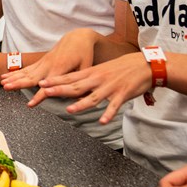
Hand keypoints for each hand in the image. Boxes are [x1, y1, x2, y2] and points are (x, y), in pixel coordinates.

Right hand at [1, 29, 97, 91]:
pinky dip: (15, 73)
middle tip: (6, 88)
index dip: (39, 96)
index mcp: (60, 68)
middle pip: (31, 77)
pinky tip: (5, 76)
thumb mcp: (86, 68)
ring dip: (13, 78)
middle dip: (18, 83)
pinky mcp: (40, 62)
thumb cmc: (84, 53)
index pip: (47, 85)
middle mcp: (48, 65)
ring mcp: (43, 63)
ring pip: (26, 72)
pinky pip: (26, 69)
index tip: (30, 104)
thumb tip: (81, 100)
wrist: (77, 37)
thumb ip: (81, 83)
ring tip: (2, 83)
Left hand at [32, 52, 149, 123]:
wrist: (145, 65)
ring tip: (69, 109)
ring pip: (93, 97)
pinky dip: (108, 113)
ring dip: (81, 104)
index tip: (41, 83)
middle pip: (76, 86)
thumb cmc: (122, 68)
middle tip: (45, 93)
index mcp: (93, 73)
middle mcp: (98, 79)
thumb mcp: (102, 69)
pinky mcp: (123, 94)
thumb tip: (73, 84)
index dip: (55, 81)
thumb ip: (88, 78)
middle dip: (60, 90)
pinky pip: (114, 106)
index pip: (70, 77)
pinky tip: (102, 121)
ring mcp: (110, 87)